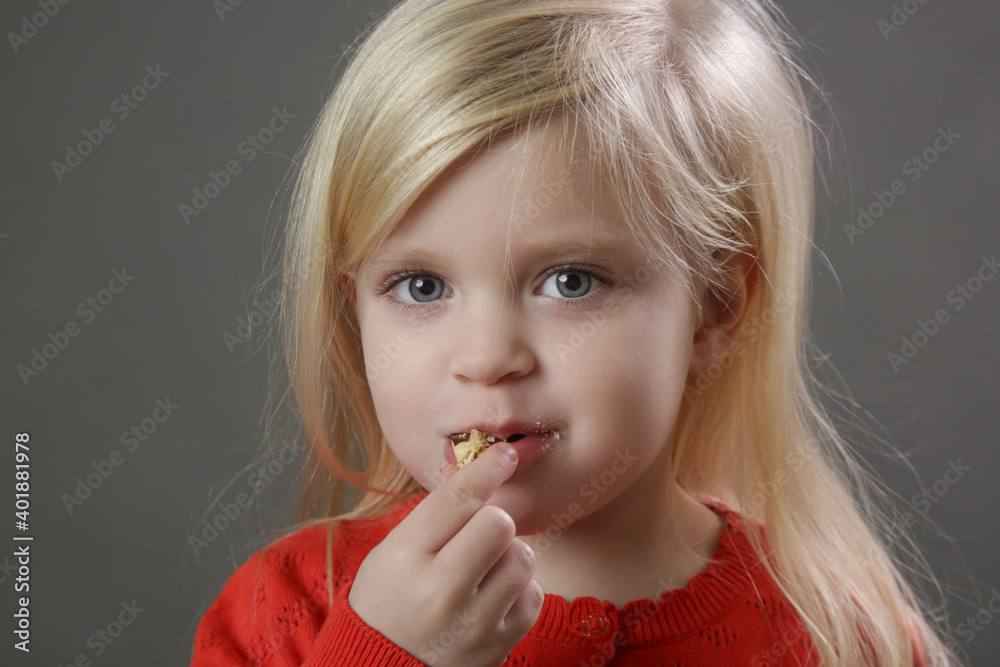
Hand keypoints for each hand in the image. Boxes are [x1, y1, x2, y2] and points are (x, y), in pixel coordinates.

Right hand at [348, 443, 543, 666]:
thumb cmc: (388, 601)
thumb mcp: (393, 552)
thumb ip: (434, 517)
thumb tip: (477, 471)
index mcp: (406, 557)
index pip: (458, 498)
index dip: (487, 468)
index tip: (504, 454)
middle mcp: (441, 590)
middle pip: (499, 523)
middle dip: (493, 522)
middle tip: (476, 536)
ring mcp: (474, 622)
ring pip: (522, 557)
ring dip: (508, 555)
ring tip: (482, 571)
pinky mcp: (499, 644)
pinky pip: (532, 593)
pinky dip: (517, 589)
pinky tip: (491, 598)